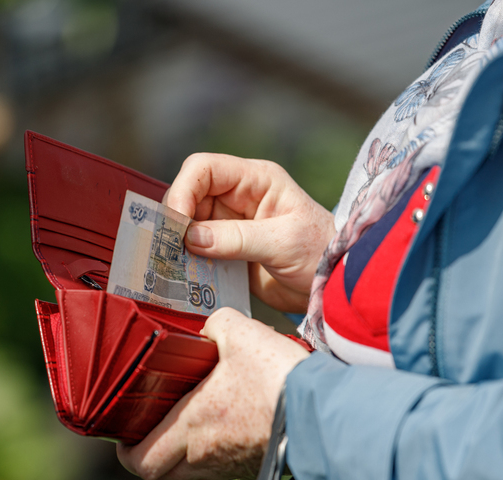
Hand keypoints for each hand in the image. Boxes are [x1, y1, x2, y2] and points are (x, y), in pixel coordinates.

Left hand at [116, 308, 308, 479]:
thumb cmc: (277, 375)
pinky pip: (220, 475)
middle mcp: (206, 453)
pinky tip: (222, 435)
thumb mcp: (239, 331)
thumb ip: (214, 324)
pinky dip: (211, 462)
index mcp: (192, 424)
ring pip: (190, 479)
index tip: (124, 438)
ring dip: (179, 462)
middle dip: (149, 457)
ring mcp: (231, 466)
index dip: (125, 454)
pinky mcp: (254, 468)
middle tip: (150, 433)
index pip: (141, 460)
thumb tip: (206, 328)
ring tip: (183, 434)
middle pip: (161, 475)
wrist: (324, 410)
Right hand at [163, 153, 335, 312]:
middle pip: (188, 196)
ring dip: (178, 243)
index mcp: (255, 180)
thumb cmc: (322, 253)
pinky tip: (184, 273)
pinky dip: (185, 260)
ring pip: (187, 224)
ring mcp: (230, 225)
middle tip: (170, 249)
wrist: (333, 287)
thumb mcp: (283, 242)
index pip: (204, 169)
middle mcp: (238, 197)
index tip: (177, 224)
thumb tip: (191, 237)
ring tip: (174, 264)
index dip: (183, 190)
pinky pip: (195, 250)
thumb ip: (237, 239)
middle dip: (176, 220)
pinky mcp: (226, 251)